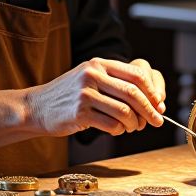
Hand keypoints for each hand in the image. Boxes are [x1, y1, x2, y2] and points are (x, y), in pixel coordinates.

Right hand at [26, 57, 165, 137]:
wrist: (36, 107)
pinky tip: (116, 130)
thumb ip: (115, 83)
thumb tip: (151, 100)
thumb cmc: (69, 95)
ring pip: (124, 111)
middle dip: (149, 110)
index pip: (136, 74)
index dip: (152, 91)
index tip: (158, 104)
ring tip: (133, 128)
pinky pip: (111, 125)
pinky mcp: (80, 113)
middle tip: (157, 122)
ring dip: (134, 124)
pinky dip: (119, 131)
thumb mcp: (89, 78)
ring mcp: (85, 94)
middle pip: (133, 93)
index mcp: (98, 63)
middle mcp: (92, 75)